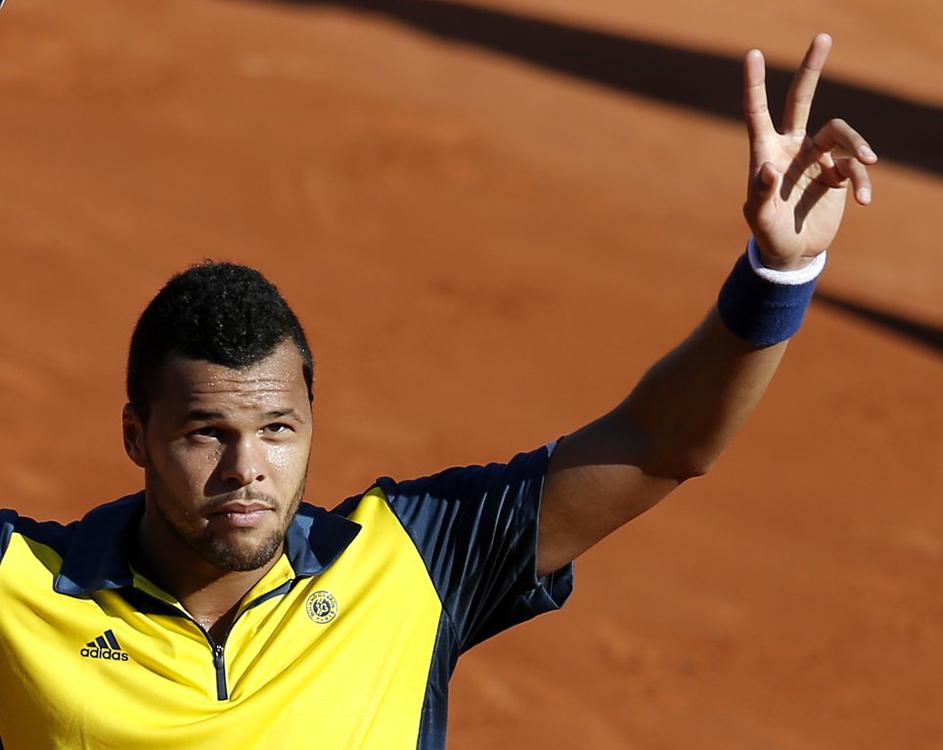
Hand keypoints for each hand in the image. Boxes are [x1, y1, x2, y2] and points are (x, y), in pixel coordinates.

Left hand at [742, 34, 876, 270]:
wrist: (793, 253)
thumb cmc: (768, 234)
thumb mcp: (760, 218)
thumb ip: (760, 194)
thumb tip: (768, 168)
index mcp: (766, 152)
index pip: (758, 113)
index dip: (755, 85)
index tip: (752, 53)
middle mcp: (792, 147)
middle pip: (802, 99)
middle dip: (812, 69)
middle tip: (823, 36)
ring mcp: (817, 158)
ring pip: (841, 133)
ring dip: (858, 145)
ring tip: (869, 163)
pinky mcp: (838, 173)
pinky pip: (856, 167)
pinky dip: (863, 181)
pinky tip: (863, 201)